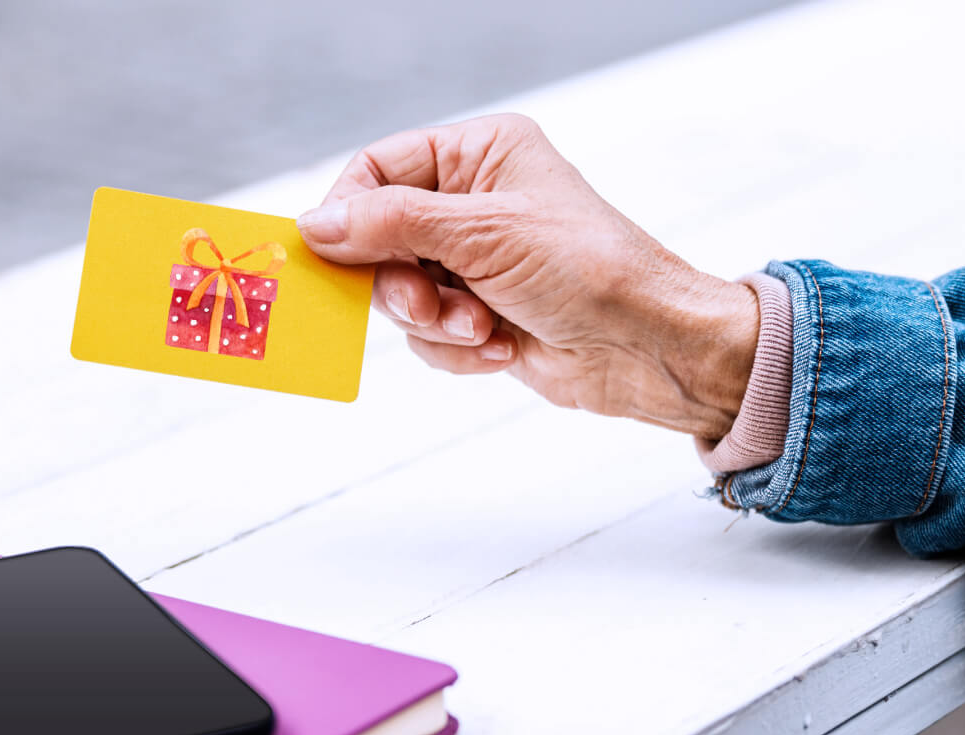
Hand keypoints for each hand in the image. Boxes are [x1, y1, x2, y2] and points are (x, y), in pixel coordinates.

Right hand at [298, 114, 756, 437]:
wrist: (648, 348)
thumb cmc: (589, 271)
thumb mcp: (485, 232)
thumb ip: (393, 224)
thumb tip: (316, 223)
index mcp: (481, 155)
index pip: (380, 168)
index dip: (350, 211)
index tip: (331, 253)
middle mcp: (475, 204)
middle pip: (380, 238)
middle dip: (401, 283)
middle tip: (427, 306)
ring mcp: (478, 265)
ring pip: (401, 295)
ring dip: (435, 322)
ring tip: (481, 329)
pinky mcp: (483, 318)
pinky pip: (431, 337)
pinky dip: (457, 350)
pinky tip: (500, 349)